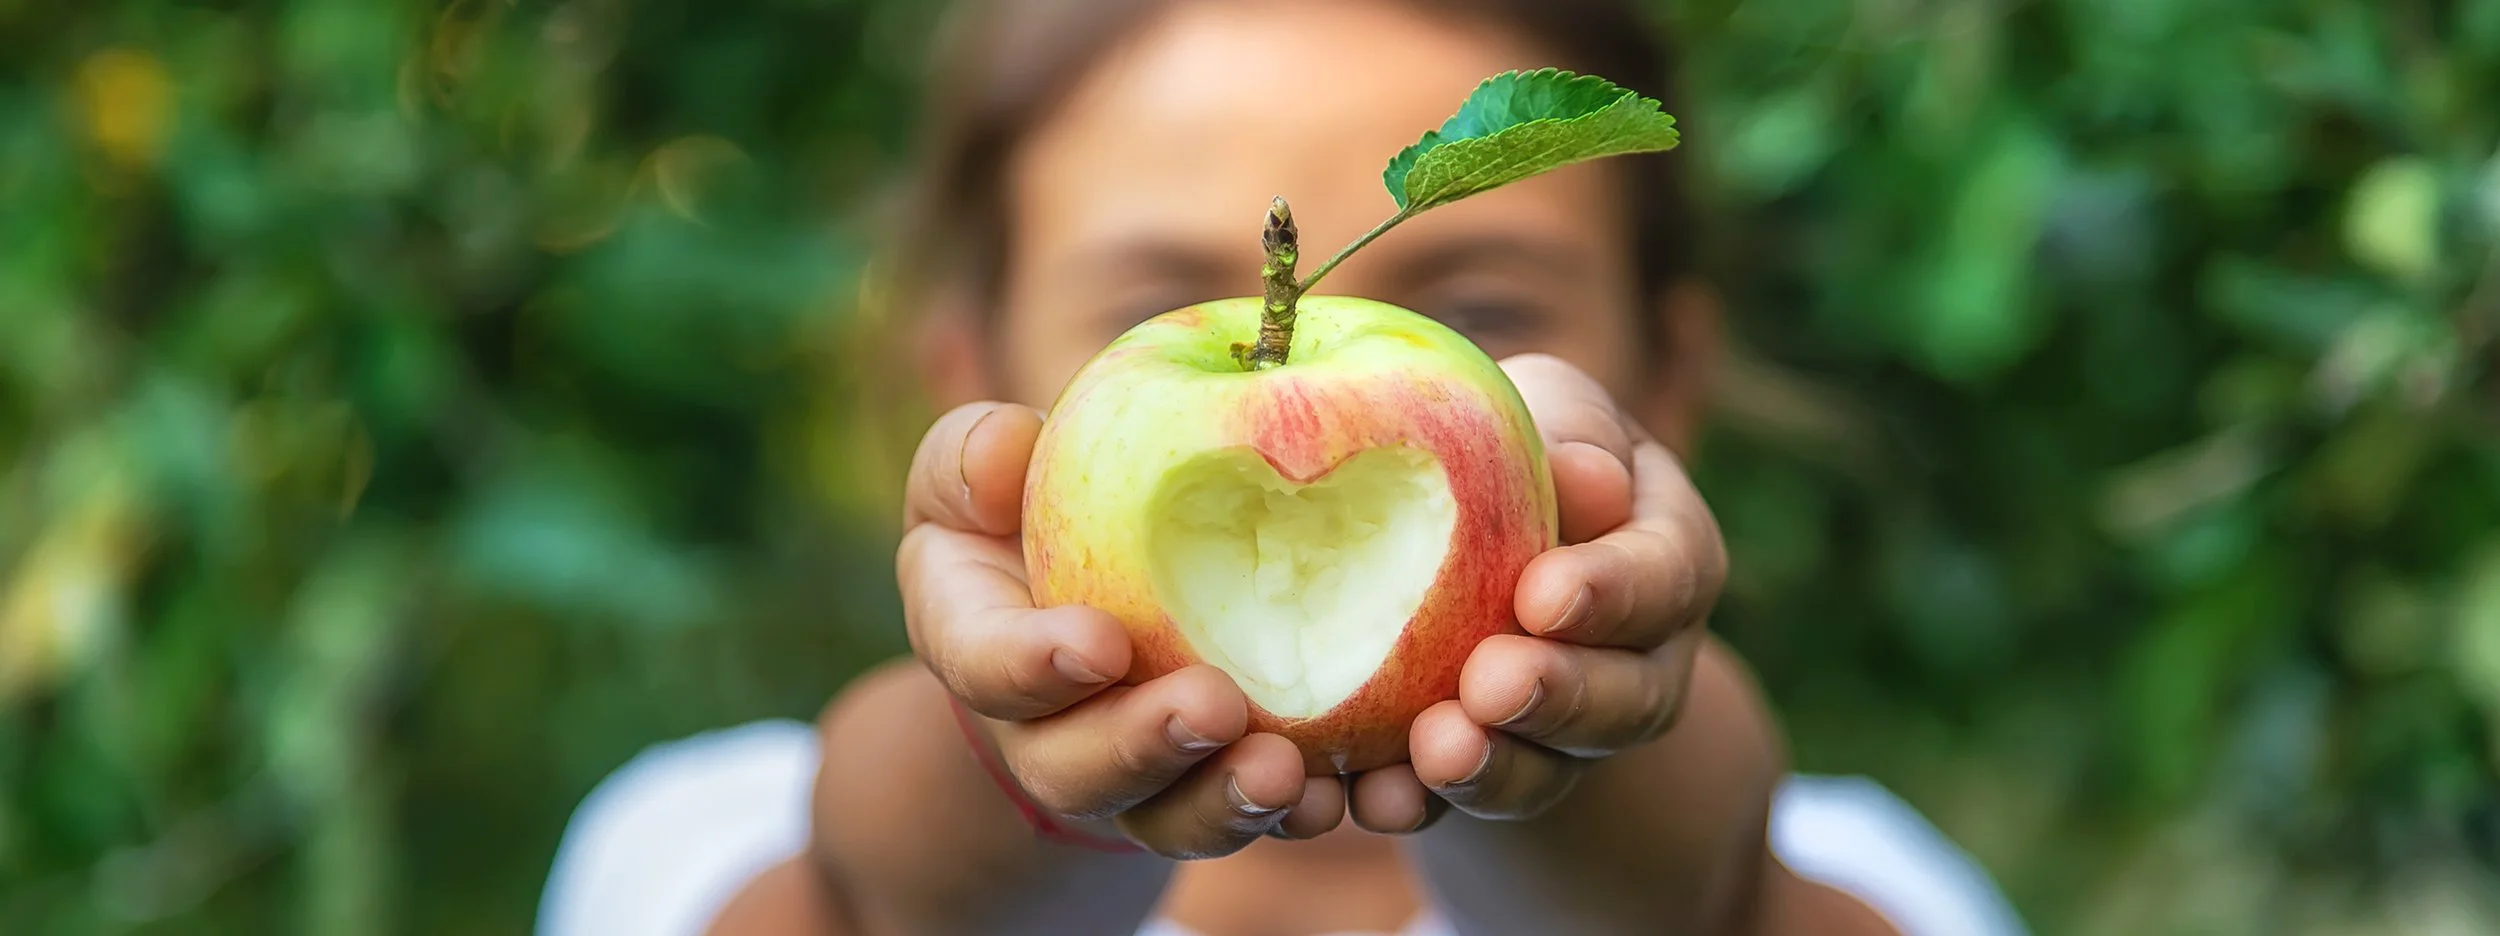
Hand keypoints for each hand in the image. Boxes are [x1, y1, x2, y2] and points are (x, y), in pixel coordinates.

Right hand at [897, 402, 1342, 860]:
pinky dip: (1299, 812)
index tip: (1102, 643)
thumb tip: (1006, 447)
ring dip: (1224, 801)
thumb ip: (974, 457)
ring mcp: (1131, 777)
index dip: (1034, 665)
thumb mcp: (981, 469)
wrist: (1085, 594)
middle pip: (1076, 769)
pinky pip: (1249, 818)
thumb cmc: (1023, 515)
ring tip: (1287, 772)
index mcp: (979, 645)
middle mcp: (1044, 734)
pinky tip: (1339, 794)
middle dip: (1144, 746)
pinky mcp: (1209, 788)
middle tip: (1214, 708)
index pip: (985, 665)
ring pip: (1167, 816)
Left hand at [1340, 354, 1729, 831]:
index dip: (1612, 592)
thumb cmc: (1508, 440)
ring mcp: (1572, 729)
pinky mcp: (1495, 769)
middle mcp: (1642, 657)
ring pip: (1555, 767)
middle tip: (1491, 685)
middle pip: (1627, 697)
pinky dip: (1422, 802)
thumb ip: (1567, 433)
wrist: (1447, 518)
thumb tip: (1587, 480)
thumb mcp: (1543, 408)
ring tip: (1438, 750)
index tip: (1544, 595)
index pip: (1665, 575)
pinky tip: (1376, 796)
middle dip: (1560, 695)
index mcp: (1667, 551)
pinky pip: (1466, 802)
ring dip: (1498, 766)